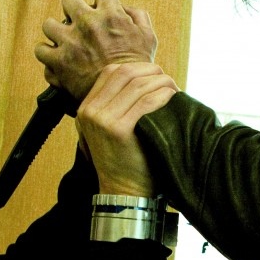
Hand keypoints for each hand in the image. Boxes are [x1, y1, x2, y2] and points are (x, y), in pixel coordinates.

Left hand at [35, 0, 157, 98]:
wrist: (125, 99)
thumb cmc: (138, 69)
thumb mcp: (149, 38)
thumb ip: (138, 16)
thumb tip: (123, 8)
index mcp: (111, 15)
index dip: (103, 1)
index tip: (102, 11)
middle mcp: (87, 24)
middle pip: (69, 0)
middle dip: (74, 10)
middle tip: (79, 24)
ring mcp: (70, 42)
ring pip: (49, 24)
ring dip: (55, 32)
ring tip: (63, 42)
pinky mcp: (58, 62)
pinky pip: (41, 50)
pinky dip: (47, 55)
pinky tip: (55, 59)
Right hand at [75, 62, 177, 196]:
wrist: (124, 192)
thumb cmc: (126, 161)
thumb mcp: (110, 129)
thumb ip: (117, 105)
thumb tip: (145, 78)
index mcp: (86, 108)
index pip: (111, 72)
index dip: (136, 68)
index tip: (154, 75)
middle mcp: (91, 111)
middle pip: (125, 73)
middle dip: (151, 72)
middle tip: (168, 81)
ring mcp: (103, 120)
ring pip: (138, 85)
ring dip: (161, 83)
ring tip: (174, 91)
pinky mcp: (119, 130)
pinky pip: (147, 102)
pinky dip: (163, 96)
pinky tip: (173, 99)